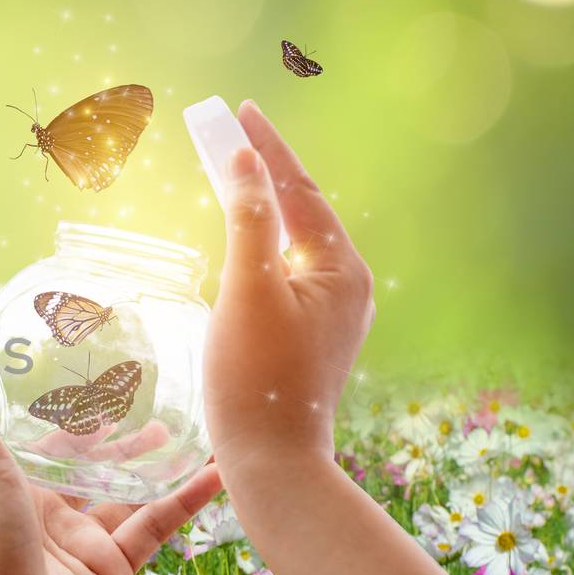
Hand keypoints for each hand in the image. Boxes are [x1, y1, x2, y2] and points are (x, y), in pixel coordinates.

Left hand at [0, 336, 219, 574]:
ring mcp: (78, 547)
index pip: (46, 444)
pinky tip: (217, 474)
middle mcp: (43, 516)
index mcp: (8, 486)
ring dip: (157, 468)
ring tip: (191, 434)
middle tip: (156, 412)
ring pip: (127, 498)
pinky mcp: (111, 574)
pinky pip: (154, 529)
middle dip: (121, 444)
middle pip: (91, 471)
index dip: (73, 419)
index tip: (103, 389)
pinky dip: (185, 502)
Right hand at [204, 101, 374, 475]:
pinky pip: (286, 277)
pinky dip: (260, 251)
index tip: (238, 111)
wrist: (272, 463)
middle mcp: (348, 287)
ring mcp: (332, 316)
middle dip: (263, 174)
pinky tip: (239, 250)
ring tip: (229, 179)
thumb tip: (244, 160)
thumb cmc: (256, 378)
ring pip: (292, 246)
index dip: (266, 148)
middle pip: (299, 213)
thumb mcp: (247, 289)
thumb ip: (249, 218)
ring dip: (260, 212)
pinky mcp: (311, 340)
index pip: (300, 190)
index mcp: (342, 269)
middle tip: (225, 136)